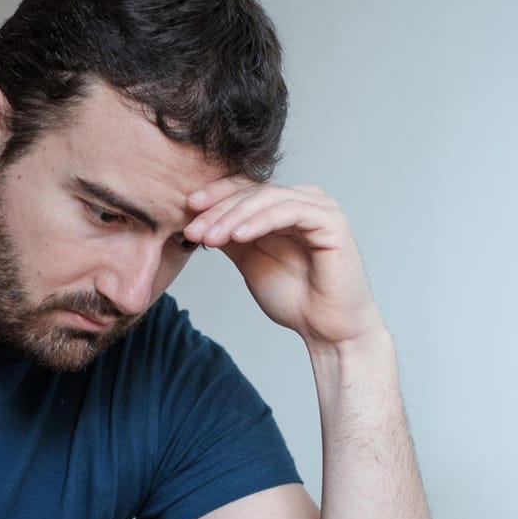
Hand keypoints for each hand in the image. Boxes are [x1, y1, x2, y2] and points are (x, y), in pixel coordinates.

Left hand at [184, 179, 384, 349]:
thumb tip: (197, 217)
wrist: (326, 329)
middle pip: (253, 192)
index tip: (187, 210)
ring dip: (234, 217)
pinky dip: (260, 222)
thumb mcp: (250, 260)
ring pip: (267, 199)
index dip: (215, 197)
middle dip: (218, 211)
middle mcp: (304, 200)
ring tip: (210, 237)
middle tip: (193, 229)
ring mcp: (319, 207)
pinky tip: (238, 236)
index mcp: (285, 206)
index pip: (245, 190)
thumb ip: (231, 236)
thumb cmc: (295, 298)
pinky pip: (289, 211)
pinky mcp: (331, 221)